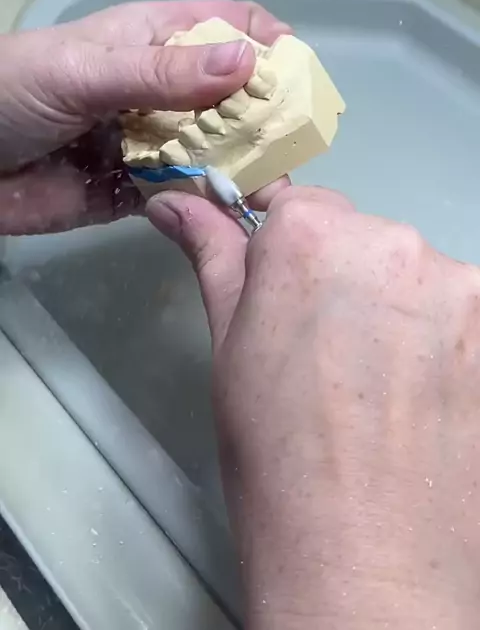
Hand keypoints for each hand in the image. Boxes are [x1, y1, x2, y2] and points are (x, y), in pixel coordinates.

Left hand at [0, 0, 289, 233]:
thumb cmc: (14, 92)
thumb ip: (163, 74)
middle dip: (267, 117)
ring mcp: (153, 142)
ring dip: (244, 167)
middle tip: (293, 150)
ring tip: (272, 189)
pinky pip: (186, 196)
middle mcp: (164, 90)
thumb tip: (249, 63)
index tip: (300, 79)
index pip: (230, 26)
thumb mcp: (87, 72)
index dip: (270, 44)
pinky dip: (208, 204)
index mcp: (155, 40)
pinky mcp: (139, 191)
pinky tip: (229, 216)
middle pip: (235, 97)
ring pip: (217, 151)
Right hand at [149, 186, 479, 628]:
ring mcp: (458, 285)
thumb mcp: (230, 348)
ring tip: (374, 384)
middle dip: (341, 280)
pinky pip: (457, 312)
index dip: (285, 252)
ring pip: (412, 274)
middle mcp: (393, 242)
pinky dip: (438, 340)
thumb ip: (213, 256)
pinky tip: (418, 395)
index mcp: (311, 237)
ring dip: (395, 309)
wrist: (365, 562)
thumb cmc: (279, 459)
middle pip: (360, 237)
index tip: (286, 291)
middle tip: (325, 355)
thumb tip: (176, 204)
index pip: (297, 205)